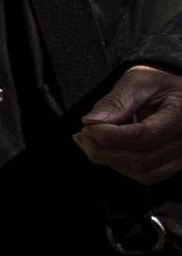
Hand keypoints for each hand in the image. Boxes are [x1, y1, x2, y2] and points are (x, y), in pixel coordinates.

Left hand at [76, 65, 181, 186]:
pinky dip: (122, 166)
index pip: (145, 136)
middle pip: (143, 160)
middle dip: (104, 151)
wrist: (178, 91)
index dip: (110, 136)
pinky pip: (148, 175)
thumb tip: (91, 121)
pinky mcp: (175, 163)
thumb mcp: (138, 81)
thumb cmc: (159, 82)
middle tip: (83, 134)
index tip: (86, 126)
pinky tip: (106, 151)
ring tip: (90, 142)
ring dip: (110, 161)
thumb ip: (116, 101)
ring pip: (144, 172)